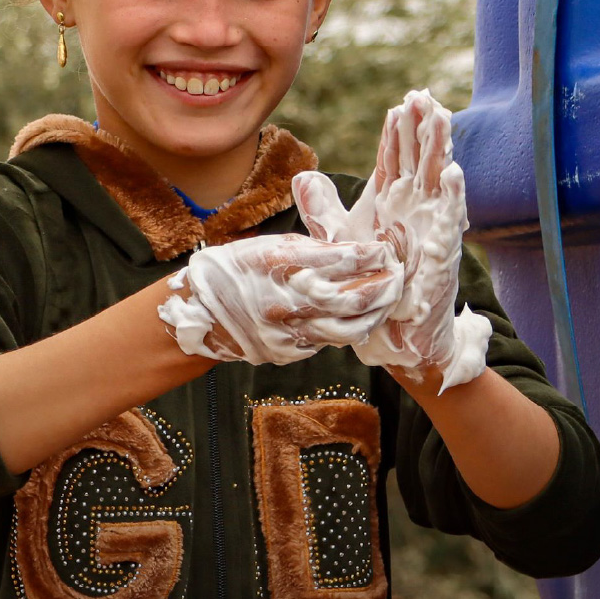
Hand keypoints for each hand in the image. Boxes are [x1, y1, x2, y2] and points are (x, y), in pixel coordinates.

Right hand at [157, 232, 401, 364]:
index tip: (388, 250)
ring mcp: (289, 332)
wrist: (200, 313)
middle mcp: (288, 301)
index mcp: (284, 265)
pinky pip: (328, 343)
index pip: (343, 260)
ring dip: (374, 316)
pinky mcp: (289, 352)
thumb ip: (314, 249)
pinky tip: (361, 321)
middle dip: (384, 288)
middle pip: (353, 299)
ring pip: (347, 330)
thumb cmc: (238, 269)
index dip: (372, 255)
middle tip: (399, 277)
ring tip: (388, 302)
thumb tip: (356, 252)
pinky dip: (348, 331)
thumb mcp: (273, 246)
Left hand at [295, 89, 492, 392]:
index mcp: (392, 202)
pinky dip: (453, 196)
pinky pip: (448, 221)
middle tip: (424, 94)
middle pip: (419, 158)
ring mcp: (430, 228)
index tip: (402, 101)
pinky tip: (455, 172)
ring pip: (438, 179)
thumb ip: (323, 209)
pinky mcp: (440, 253)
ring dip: (441, 149)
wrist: (393, 332)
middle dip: (422, 127)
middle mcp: (414, 209)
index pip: (395, 158)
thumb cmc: (372, 282)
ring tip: (442, 117)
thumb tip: (304, 177)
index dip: (398, 131)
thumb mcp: (340, 241)